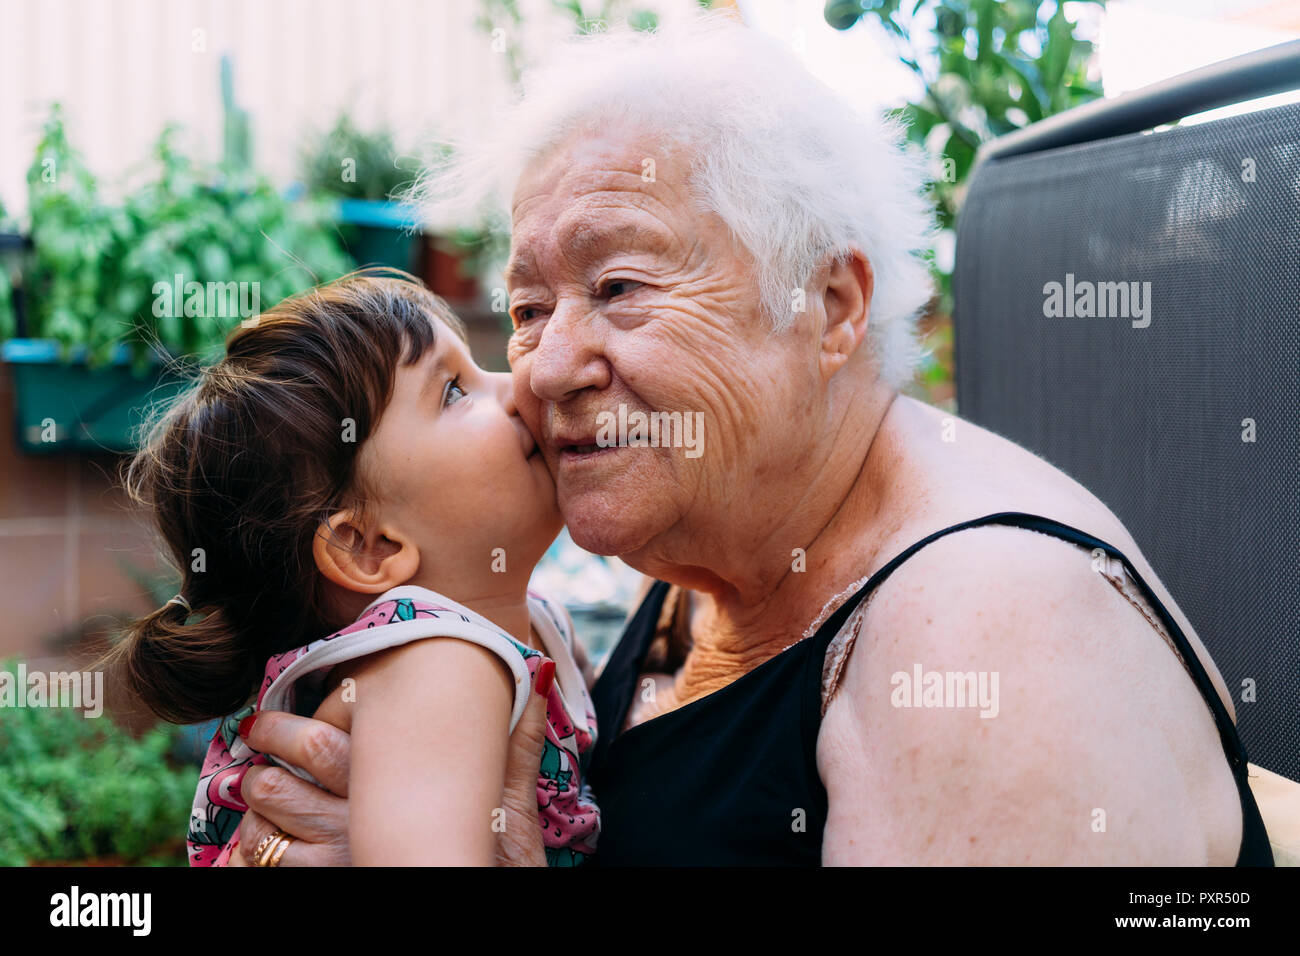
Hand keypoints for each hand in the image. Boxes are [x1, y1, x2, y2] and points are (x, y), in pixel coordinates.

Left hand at [233, 662, 553, 865]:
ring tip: (264, 803)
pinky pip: (265, 870)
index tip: (271, 719)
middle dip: (257, 770)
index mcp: (392, 792)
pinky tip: (268, 845)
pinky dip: (255, 855)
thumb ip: (517, 746)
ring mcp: (336, 864)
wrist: (480, 922)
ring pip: (263, 830)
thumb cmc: (499, 869)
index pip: (316, 743)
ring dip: (255, 815)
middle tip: (258, 757)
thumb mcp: (515, 812)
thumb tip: (539, 678)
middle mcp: (355, 826)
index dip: (284, 727)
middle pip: (277, 785)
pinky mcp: (328, 888)